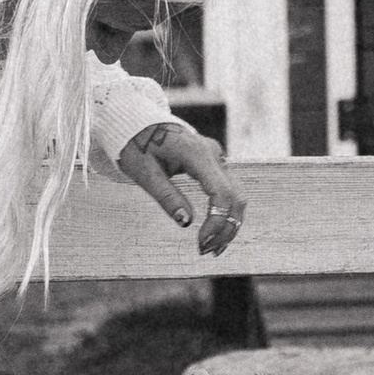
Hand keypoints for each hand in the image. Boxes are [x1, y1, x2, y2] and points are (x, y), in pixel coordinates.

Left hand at [119, 118, 247, 256]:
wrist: (137, 122)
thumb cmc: (136, 145)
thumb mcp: (144, 173)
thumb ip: (167, 197)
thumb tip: (186, 223)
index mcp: (196, 153)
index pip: (221, 193)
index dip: (217, 221)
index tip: (200, 242)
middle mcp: (213, 154)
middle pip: (236, 197)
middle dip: (226, 228)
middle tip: (206, 251)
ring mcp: (216, 158)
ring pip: (237, 196)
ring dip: (228, 224)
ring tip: (210, 248)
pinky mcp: (214, 164)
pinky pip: (228, 191)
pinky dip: (224, 213)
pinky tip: (213, 232)